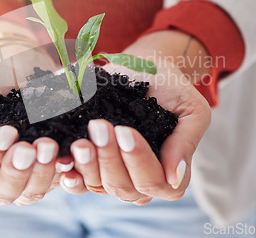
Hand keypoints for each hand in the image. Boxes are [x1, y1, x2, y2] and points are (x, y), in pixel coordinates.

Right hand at [0, 37, 60, 206]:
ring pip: (29, 193)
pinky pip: (57, 182)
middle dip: (16, 170)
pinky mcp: (49, 172)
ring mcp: (23, 180)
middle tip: (29, 145)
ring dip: (40, 172)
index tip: (6, 132)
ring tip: (47, 146)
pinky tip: (66, 155)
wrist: (13, 72)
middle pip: (1, 192)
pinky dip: (62, 171)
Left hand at [59, 30, 211, 203]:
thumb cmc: (172, 89)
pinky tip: (64, 162)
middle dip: (110, 157)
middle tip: (99, 126)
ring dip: (88, 164)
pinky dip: (71, 176)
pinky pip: (79, 183)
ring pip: (99, 185)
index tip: (125, 131)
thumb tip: (173, 178)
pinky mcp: (92, 166)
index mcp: (169, 173)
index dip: (138, 161)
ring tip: (81, 140)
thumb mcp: (191, 110)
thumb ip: (185, 142)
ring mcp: (114, 176)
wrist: (145, 68)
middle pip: (124, 187)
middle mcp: (141, 181)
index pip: (154, 182)